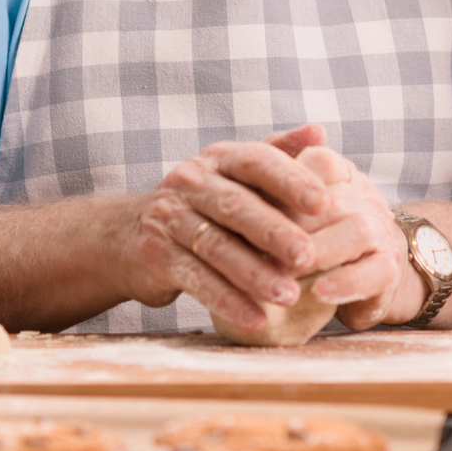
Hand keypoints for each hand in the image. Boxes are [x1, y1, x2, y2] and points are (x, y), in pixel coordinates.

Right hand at [123, 136, 331, 334]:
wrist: (128, 235)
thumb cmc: (202, 204)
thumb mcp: (234, 174)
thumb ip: (278, 153)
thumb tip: (319, 130)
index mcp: (218, 159)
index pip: (255, 161)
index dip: (290, 180)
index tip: (323, 203)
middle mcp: (190, 182)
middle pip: (234, 205)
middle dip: (273, 231)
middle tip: (308, 256)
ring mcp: (169, 219)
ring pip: (215, 246)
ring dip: (254, 274)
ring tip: (289, 296)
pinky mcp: (156, 256)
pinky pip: (195, 280)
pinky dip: (226, 302)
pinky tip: (256, 320)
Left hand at [262, 127, 425, 330]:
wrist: (365, 270)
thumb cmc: (314, 233)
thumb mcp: (290, 208)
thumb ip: (269, 185)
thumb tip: (232, 179)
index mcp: (338, 173)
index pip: (319, 162)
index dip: (288, 181)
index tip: (248, 196)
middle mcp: (363, 196)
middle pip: (332, 199)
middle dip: (292, 223)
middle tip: (254, 244)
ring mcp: (379, 231)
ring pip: (357, 231)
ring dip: (319, 252)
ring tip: (286, 272)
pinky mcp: (388, 269)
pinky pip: (373, 273)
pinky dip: (344, 283)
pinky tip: (318, 293)